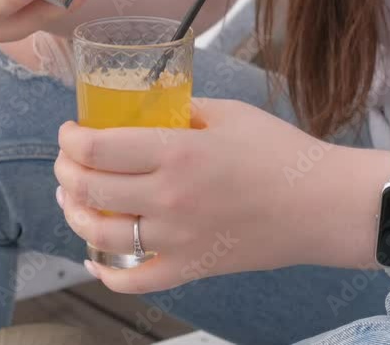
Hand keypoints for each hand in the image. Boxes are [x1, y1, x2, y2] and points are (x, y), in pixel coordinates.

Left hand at [54, 98, 345, 293]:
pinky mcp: (191, 267)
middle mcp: (169, 197)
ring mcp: (177, 238)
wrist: (324, 204)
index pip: (96, 148)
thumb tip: (147, 108)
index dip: (71, 139)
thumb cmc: (281, 152)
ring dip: (74, 214)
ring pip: (99, 233)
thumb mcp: (228, 114)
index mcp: (176, 152)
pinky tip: (94, 258)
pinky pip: (134, 281)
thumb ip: (181, 110)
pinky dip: (106, 273)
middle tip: (68, 160)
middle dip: (66, 170)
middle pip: (89, 188)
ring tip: (73, 198)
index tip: (71, 132)